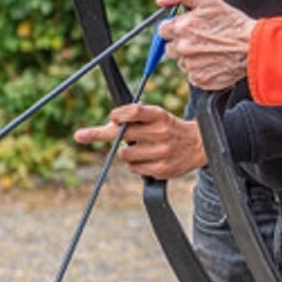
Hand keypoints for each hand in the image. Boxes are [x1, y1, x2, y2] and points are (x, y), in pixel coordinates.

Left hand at [73, 104, 206, 179]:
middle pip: (122, 135)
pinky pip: (134, 168)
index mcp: (160, 116)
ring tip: (139, 148)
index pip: (134, 111)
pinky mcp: (161, 170)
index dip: (118, 115)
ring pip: (124, 155)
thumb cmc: (169, 128)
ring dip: (125, 152)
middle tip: (81, 135)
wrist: (199, 145)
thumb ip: (133, 119)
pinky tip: (148, 159)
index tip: (110, 117)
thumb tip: (106, 126)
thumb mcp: (157, 117)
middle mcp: (161, 133)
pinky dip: (136, 164)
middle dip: (102, 134)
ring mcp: (161, 152)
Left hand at [157, 0, 255, 90]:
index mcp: (182, 27)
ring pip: (181, 62)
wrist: (252, 46)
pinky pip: (192, 75)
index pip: (163, 30)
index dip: (175, 28)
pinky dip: (201, 69)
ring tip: (210, 50)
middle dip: (182, 43)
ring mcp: (190, 65)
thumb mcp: (209, 0)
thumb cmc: (232, 23)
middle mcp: (183, 48)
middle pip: (170, 48)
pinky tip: (214, 61)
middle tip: (201, 39)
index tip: (187, 28)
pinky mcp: (199, 79)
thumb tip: (161, 0)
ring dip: (191, 57)